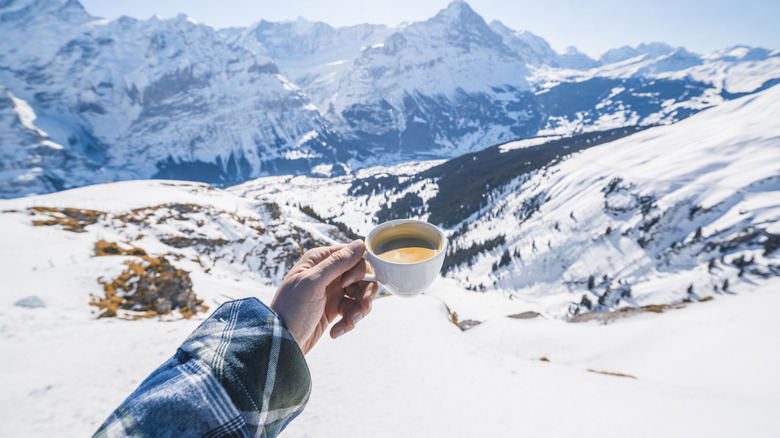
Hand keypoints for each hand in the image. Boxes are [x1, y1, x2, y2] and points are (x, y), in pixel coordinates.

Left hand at [270, 240, 377, 354]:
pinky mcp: (333, 309)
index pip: (352, 255)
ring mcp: (331, 292)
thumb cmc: (291, 309)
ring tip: (350, 322)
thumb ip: (337, 263)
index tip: (348, 284)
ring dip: (359, 310)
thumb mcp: (313, 282)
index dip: (357, 269)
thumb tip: (360, 244)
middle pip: (361, 276)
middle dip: (365, 292)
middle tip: (363, 306)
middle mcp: (328, 273)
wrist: (281, 342)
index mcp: (320, 260)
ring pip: (360, 295)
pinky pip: (352, 311)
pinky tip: (336, 332)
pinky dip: (348, 322)